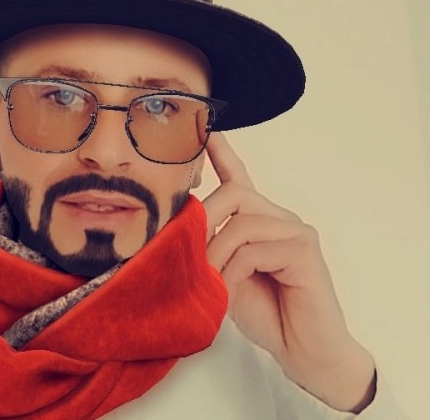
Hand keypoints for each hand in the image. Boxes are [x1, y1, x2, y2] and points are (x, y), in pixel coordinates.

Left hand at [203, 133, 375, 412]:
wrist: (306, 352)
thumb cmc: (266, 313)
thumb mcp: (226, 276)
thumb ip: (211, 250)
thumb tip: (179, 234)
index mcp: (260, 221)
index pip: (240, 179)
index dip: (221, 155)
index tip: (205, 132)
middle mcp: (279, 218)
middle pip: (235, 193)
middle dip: (204, 218)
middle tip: (185, 249)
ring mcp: (295, 231)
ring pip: (242, 221)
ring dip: (216, 252)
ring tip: (209, 280)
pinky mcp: (304, 249)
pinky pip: (255, 248)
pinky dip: (234, 269)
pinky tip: (230, 289)